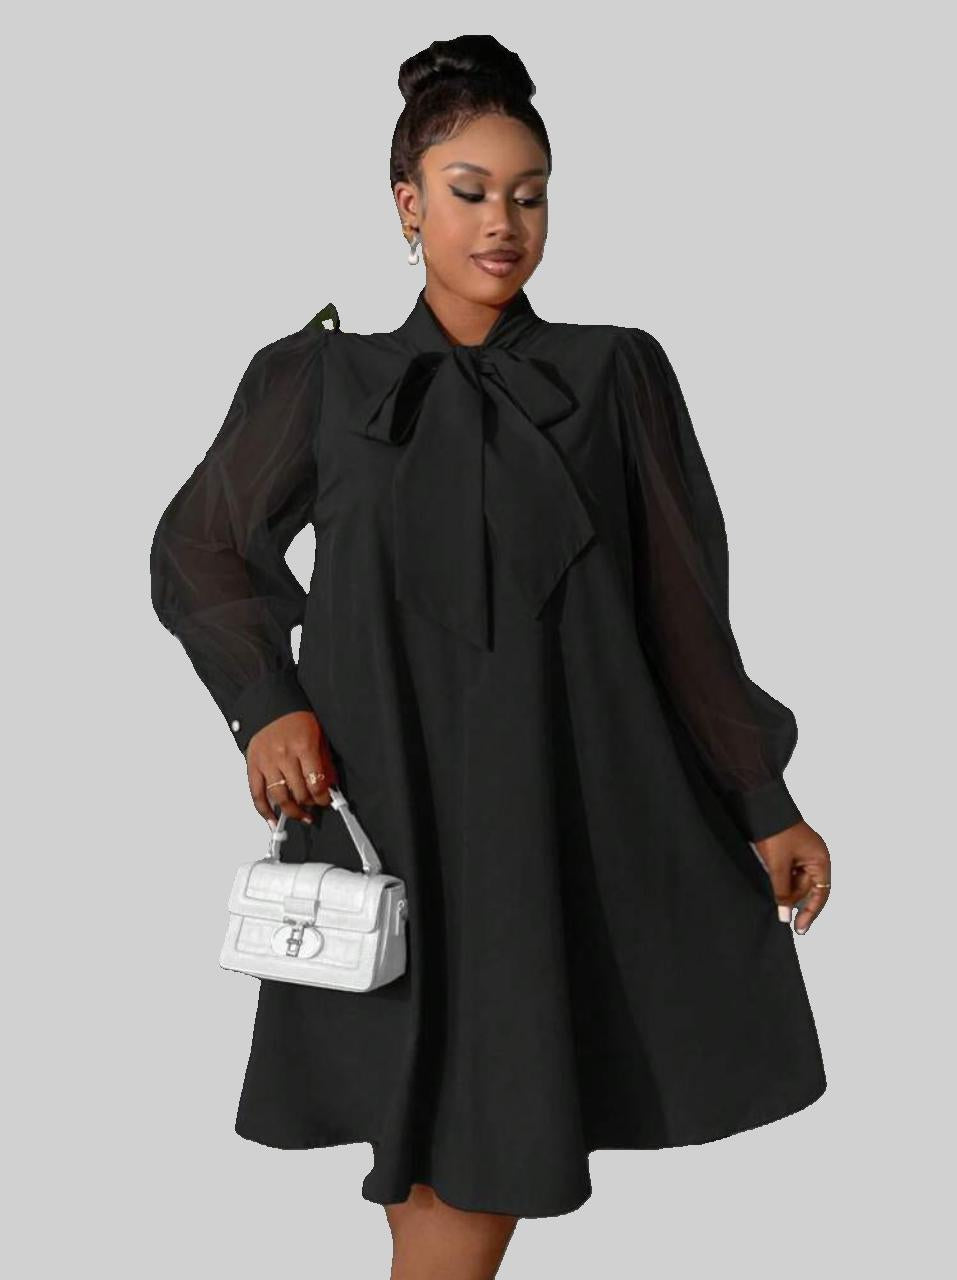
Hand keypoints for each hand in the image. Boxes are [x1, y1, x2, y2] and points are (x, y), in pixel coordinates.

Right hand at [245, 711, 338, 826]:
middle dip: (310, 804)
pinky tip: (272, 820)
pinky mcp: (253, 766)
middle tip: (314, 806)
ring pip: (280, 797)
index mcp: (303, 746)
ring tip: (301, 816)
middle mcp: (284, 756)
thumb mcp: (318, 736)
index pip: (316, 783)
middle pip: (299, 792)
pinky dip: (264, 811)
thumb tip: (330, 787)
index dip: (323, 798)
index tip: (326, 801)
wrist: (270, 705)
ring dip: (292, 812)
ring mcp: (266, 762)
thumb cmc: (296, 719)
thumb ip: (325, 762)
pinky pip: (257, 794)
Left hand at [754, 820, 830, 934]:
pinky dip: (778, 876)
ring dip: (781, 884)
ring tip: (769, 872)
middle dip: (790, 895)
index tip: (799, 929)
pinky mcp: (789, 851)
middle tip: (775, 900)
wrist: (759, 804)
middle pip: (805, 888)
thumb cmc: (774, 830)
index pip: (820, 893)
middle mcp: (815, 857)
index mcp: (820, 859)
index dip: (811, 912)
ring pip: (793, 880)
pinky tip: (768, 873)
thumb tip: (785, 915)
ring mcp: (802, 853)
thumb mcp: (778, 864)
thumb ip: (782, 891)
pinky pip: (786, 871)